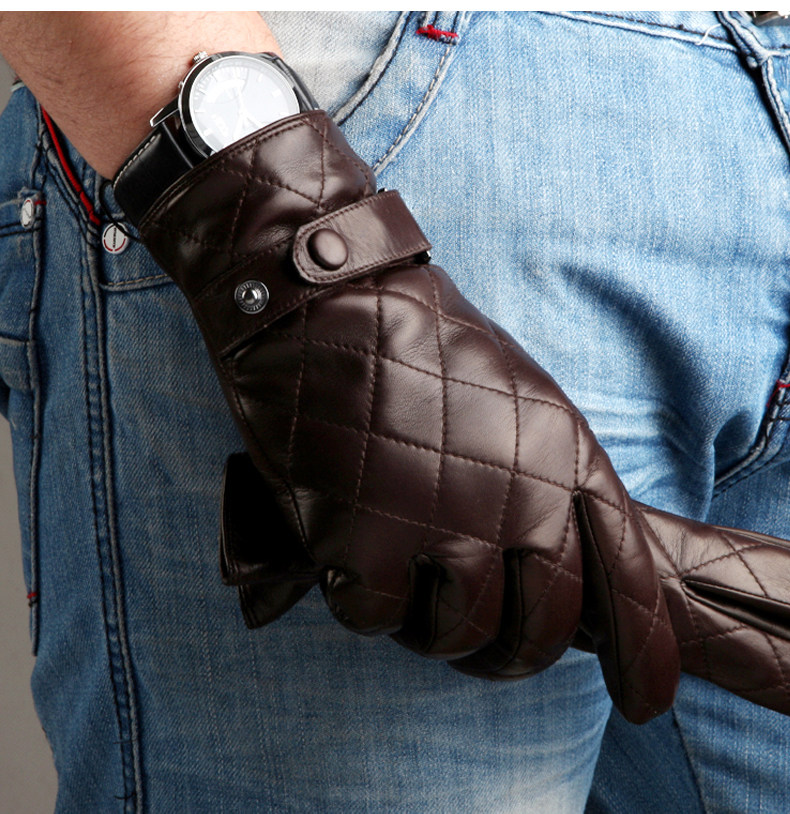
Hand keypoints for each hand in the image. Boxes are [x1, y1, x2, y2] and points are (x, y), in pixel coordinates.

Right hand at [131, 110, 678, 723]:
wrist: (324, 303)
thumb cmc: (413, 353)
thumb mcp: (516, 404)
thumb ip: (547, 489)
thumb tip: (548, 579)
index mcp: (565, 459)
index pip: (629, 584)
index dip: (645, 657)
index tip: (641, 703)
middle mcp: (521, 497)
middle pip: (538, 634)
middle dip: (502, 652)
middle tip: (464, 629)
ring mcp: (446, 520)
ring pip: (455, 637)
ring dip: (421, 619)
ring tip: (395, 564)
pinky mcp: (367, 539)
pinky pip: (374, 619)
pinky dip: (357, 595)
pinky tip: (344, 543)